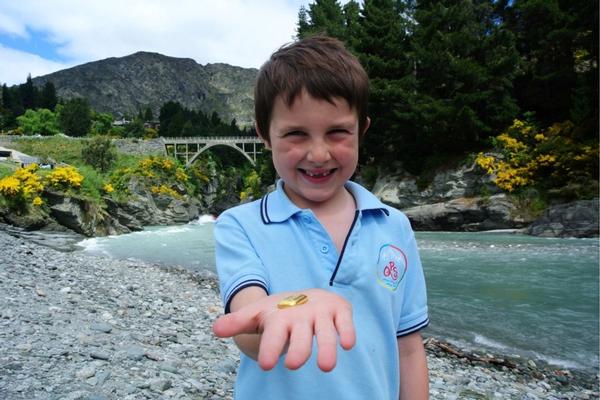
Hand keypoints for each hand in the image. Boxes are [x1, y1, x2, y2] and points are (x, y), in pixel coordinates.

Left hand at [212, 288, 355, 371]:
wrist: (304, 294)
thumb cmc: (278, 312)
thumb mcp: (257, 315)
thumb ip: (238, 322)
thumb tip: (215, 329)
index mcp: (279, 317)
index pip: (273, 333)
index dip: (270, 347)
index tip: (265, 364)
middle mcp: (301, 314)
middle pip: (300, 334)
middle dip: (298, 349)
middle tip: (292, 365)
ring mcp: (321, 312)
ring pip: (325, 331)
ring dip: (326, 347)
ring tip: (325, 367)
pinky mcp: (339, 311)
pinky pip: (345, 321)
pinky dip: (347, 331)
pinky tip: (347, 344)